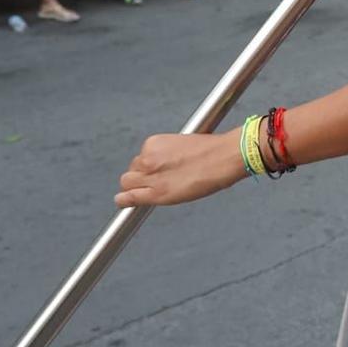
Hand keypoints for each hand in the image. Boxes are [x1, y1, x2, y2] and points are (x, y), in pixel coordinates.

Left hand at [115, 132, 249, 207]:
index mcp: (154, 143)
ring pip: (128, 183)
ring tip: (148, 193)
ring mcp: (151, 175)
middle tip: (151, 184)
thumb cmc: (212, 151)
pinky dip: (125, 201)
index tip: (150, 174)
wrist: (224, 157)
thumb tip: (166, 166)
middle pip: (131, 171)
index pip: (139, 159)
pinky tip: (123, 203)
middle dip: (139, 178)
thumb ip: (168, 155)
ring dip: (135, 188)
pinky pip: (130, 197)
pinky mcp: (156, 192)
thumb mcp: (183, 145)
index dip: (145, 169)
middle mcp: (148, 157)